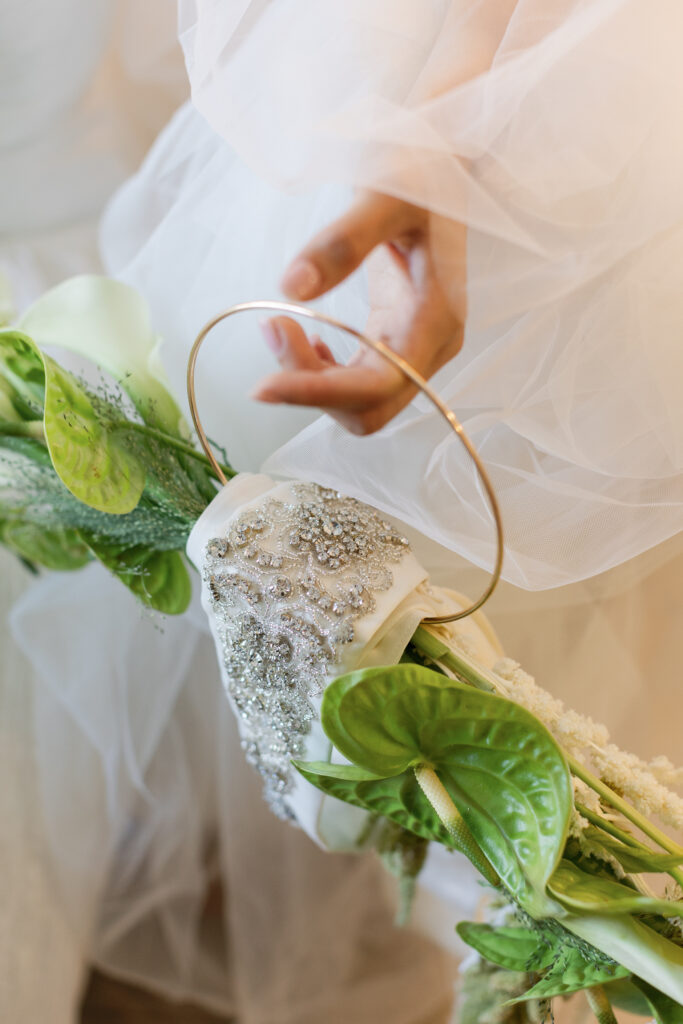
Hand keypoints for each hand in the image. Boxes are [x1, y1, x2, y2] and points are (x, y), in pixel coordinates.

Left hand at [252, 192, 465, 434]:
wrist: (441, 166)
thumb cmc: (421, 172)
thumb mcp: (384, 195)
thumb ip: (341, 242)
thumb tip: (291, 288)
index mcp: (436, 320)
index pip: (378, 385)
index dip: (320, 393)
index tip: (263, 384)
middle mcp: (431, 346)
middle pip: (368, 407)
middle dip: (311, 386)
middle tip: (271, 327)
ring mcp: (416, 346)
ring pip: (359, 400)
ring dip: (310, 378)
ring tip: (278, 324)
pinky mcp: (396, 337)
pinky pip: (357, 379)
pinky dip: (321, 371)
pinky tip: (305, 336)